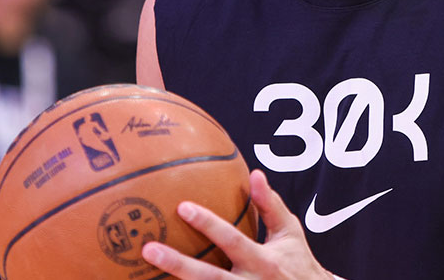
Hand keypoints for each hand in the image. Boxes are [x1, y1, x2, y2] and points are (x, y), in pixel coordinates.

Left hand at [141, 170, 332, 279]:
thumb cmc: (299, 264)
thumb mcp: (290, 233)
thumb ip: (271, 205)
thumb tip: (255, 174)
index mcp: (264, 261)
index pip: (232, 240)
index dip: (208, 224)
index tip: (182, 206)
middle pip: (209, 277)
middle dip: (178, 265)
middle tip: (148, 249)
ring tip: (145, 276)